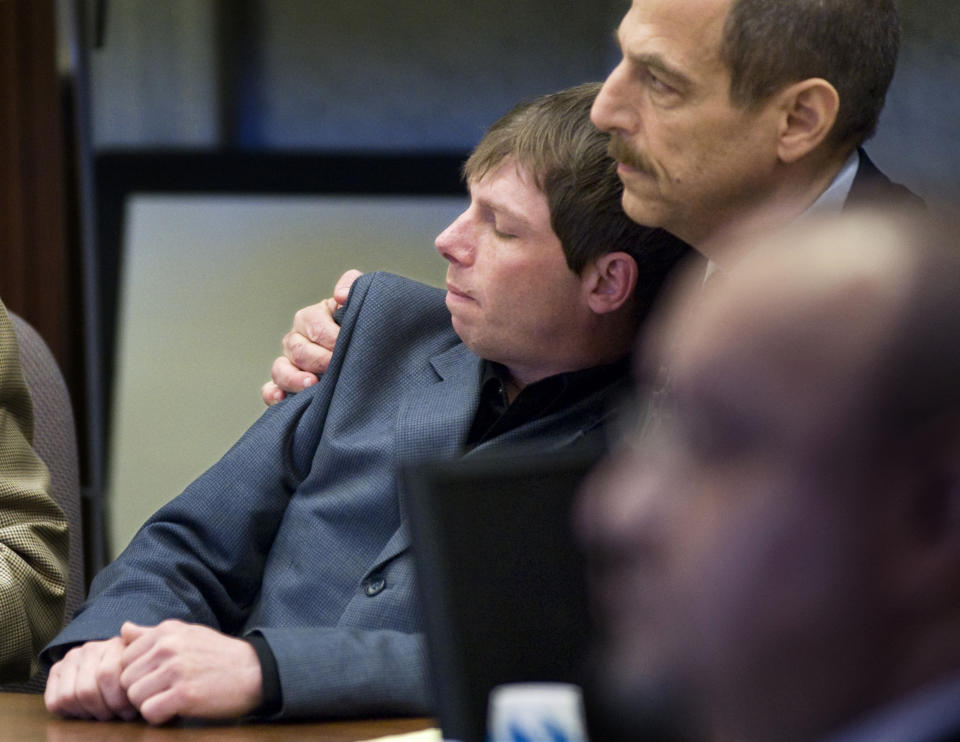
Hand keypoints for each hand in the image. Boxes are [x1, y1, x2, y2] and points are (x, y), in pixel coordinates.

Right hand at [45, 636, 137, 720]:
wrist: (116, 668)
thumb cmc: (136, 672)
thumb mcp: (147, 662)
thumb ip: (144, 647)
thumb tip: (127, 628)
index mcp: (113, 645)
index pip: (106, 675)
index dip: (118, 701)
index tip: (130, 712)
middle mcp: (89, 649)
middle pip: (87, 690)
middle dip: (103, 710)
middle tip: (115, 717)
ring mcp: (71, 659)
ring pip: (69, 696)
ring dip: (87, 713)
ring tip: (104, 715)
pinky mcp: (55, 672)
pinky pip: (55, 702)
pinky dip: (70, 713)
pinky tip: (87, 712)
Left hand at [119, 620, 263, 724]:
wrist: (254, 671)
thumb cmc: (218, 654)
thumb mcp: (187, 634)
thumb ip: (151, 633)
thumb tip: (123, 629)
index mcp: (167, 631)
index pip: (124, 658)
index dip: (137, 673)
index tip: (155, 678)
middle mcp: (169, 647)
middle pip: (126, 680)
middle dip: (141, 690)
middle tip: (163, 692)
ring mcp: (176, 670)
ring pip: (135, 697)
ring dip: (150, 704)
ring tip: (171, 699)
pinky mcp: (185, 694)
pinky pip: (150, 712)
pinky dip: (160, 716)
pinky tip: (177, 709)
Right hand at [261, 269, 362, 404]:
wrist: (363, 347)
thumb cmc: (358, 324)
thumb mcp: (358, 299)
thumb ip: (352, 285)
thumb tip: (341, 295)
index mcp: (311, 318)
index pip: (314, 325)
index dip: (332, 338)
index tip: (348, 346)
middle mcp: (296, 339)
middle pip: (298, 350)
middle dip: (319, 360)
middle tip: (336, 367)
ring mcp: (289, 363)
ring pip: (280, 370)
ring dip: (294, 378)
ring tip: (312, 384)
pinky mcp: (285, 385)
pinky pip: (270, 389)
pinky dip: (273, 394)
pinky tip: (283, 399)